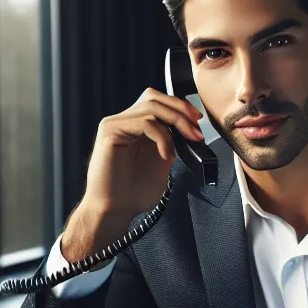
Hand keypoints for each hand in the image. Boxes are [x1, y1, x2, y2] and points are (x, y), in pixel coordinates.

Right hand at [61, 89, 205, 261]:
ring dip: (176, 122)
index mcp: (135, 127)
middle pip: (153, 97)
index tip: (198, 123)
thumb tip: (189, 128)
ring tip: (187, 140)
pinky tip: (166, 155)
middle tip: (196, 128)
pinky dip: (162, 137)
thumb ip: (171, 141)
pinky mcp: (110, 131)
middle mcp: (124, 122)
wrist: (114, 210)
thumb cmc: (134, 192)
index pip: (158, 102)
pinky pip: (144, 122)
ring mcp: (115, 124)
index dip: (180, 107)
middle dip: (180, 109)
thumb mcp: (163, 161)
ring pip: (151, 107)